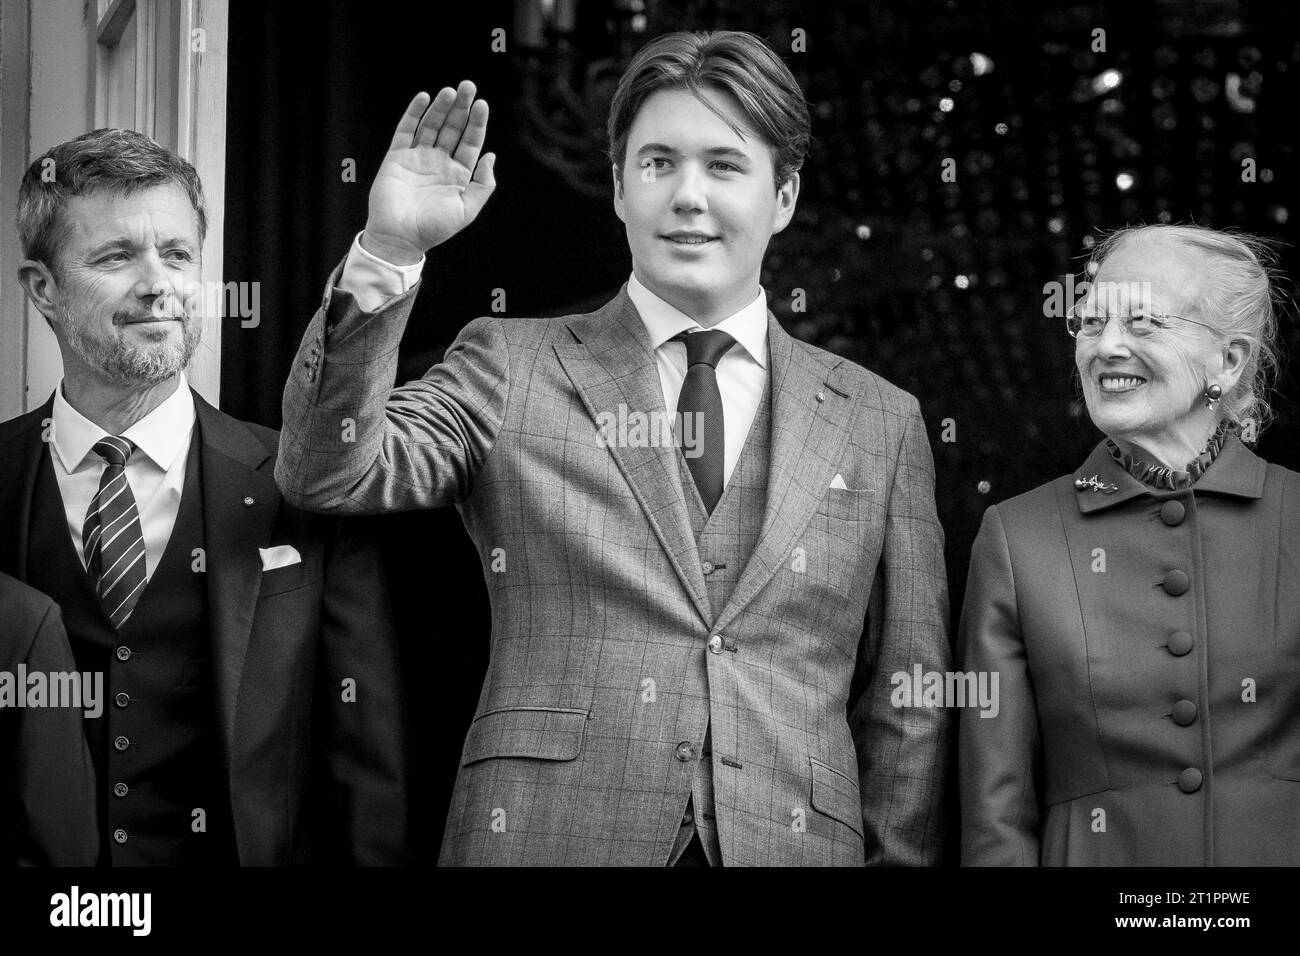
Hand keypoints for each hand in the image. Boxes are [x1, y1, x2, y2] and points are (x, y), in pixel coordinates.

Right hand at [361, 83, 496, 264]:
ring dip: (441, 107)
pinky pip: (406, 130)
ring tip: (450, 91)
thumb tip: (491, 157)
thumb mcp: (467, 210)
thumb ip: (483, 185)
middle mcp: (439, 163)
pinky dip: (414, 113)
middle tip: (468, 86)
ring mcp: (417, 158)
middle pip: (453, 128)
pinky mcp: (397, 157)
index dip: (476, 123)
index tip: (482, 104)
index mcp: (458, 175)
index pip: (470, 142)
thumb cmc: (435, 228)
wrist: (400, 238)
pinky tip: (425, 98)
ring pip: (431, 125)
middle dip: (461, 108)